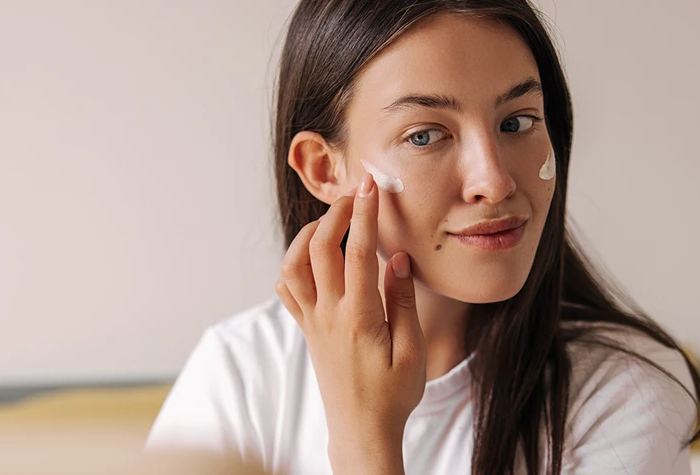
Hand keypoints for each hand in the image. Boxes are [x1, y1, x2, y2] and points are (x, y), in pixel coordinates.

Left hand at [275, 172, 425, 474]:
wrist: (361, 431)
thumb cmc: (393, 396)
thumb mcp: (412, 351)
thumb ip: (403, 301)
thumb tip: (397, 258)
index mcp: (359, 318)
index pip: (357, 252)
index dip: (364, 213)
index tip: (371, 185)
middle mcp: (328, 315)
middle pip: (318, 248)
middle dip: (336, 212)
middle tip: (357, 193)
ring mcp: (312, 322)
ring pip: (292, 264)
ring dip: (309, 234)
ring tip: (333, 220)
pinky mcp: (307, 330)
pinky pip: (287, 289)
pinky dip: (294, 262)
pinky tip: (313, 255)